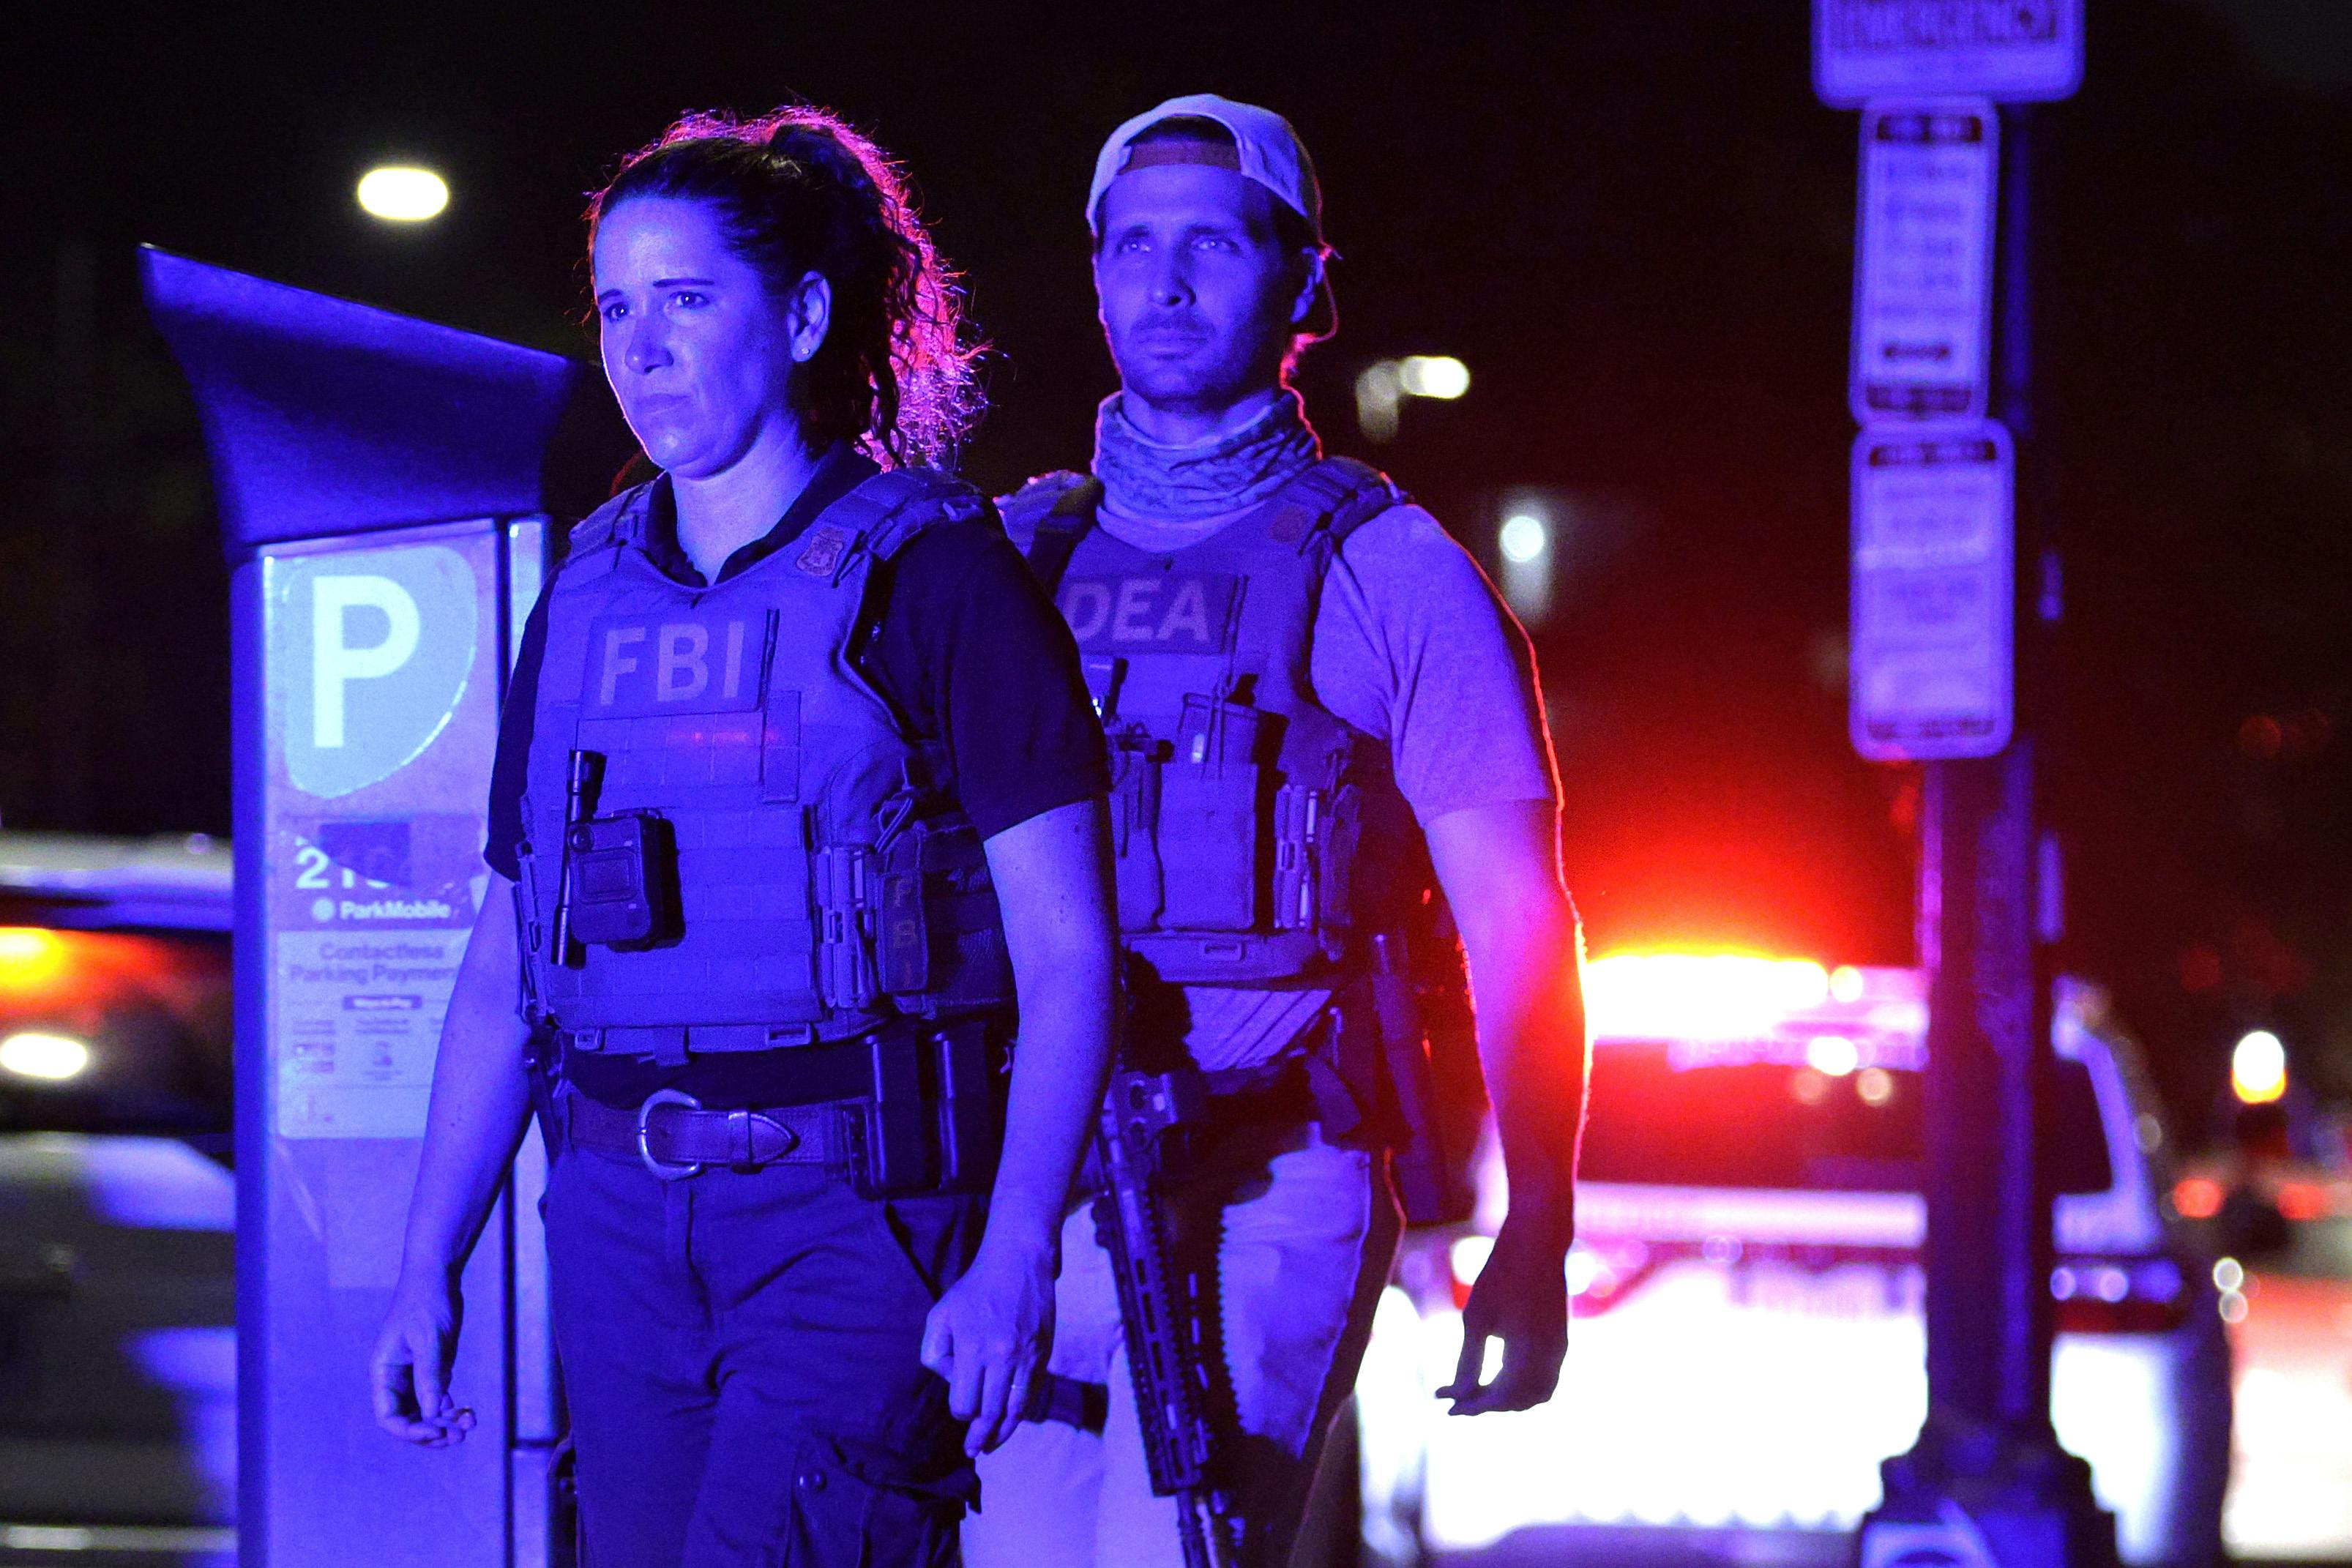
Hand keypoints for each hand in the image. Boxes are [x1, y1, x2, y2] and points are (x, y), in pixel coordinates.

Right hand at [371, 1274, 476, 1446]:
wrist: (437, 1277)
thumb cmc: (426, 1302)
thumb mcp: (429, 1339)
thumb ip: (429, 1376)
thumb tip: (433, 1413)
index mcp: (384, 1372)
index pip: (388, 1416)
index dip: (410, 1431)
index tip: (436, 1431)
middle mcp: (396, 1378)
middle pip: (407, 1420)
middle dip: (430, 1432)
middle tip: (458, 1436)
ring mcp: (414, 1375)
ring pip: (424, 1412)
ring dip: (444, 1423)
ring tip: (468, 1426)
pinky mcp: (432, 1369)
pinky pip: (438, 1398)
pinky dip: (451, 1409)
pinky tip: (467, 1413)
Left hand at [920, 1232, 1055, 1456]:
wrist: (1018, 1262)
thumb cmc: (973, 1290)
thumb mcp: (940, 1315)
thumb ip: (934, 1353)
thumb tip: (952, 1382)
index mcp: (970, 1350)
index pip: (964, 1404)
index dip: (960, 1413)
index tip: (961, 1409)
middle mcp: (999, 1357)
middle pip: (989, 1413)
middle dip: (980, 1435)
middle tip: (974, 1450)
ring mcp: (1025, 1357)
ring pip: (1014, 1410)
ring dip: (1003, 1432)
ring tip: (992, 1446)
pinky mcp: (1043, 1353)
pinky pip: (1033, 1394)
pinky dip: (1022, 1412)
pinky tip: (1013, 1421)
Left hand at [1437, 1212, 1568, 1415]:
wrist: (1538, 1240)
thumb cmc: (1501, 1274)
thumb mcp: (1477, 1318)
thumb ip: (1469, 1361)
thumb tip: (1456, 1396)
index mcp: (1530, 1352)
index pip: (1501, 1397)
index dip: (1472, 1406)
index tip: (1445, 1405)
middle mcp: (1552, 1357)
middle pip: (1520, 1401)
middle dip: (1488, 1405)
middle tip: (1456, 1400)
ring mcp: (1561, 1349)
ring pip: (1537, 1394)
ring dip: (1508, 1399)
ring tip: (1475, 1392)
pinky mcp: (1561, 1340)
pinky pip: (1545, 1378)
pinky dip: (1522, 1386)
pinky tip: (1497, 1377)